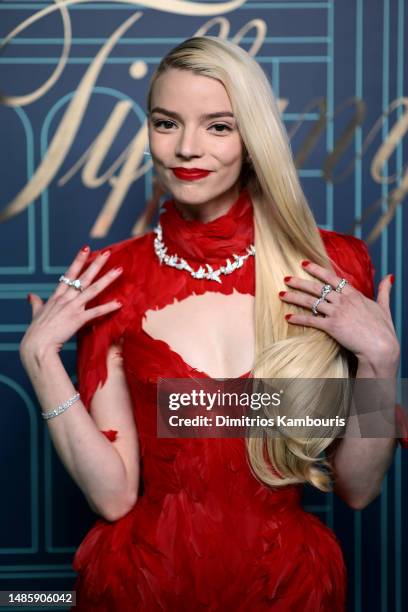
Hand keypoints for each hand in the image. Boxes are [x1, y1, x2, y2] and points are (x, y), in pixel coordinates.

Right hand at [20, 246, 122, 359]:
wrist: (37, 344)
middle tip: (108, 252)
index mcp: (57, 296)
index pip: (69, 274)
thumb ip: (36, 303)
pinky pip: (95, 312)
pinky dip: (107, 307)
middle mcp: (65, 299)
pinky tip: (119, 303)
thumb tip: (31, 295)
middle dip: (96, 264)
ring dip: (107, 279)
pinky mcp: (77, 319)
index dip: (78, 261)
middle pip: (83, 277)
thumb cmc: (36, 331)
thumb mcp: (36, 313)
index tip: (86, 248)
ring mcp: (72, 308)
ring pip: (92, 290)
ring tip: (119, 270)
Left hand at [279, 261, 399, 366]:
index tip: (304, 264)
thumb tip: (389, 276)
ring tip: (281, 294)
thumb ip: (384, 290)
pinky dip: (299, 319)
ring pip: (311, 302)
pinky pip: (311, 320)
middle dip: (299, 282)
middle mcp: (343, 301)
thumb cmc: (383, 329)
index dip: (317, 269)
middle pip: (317, 288)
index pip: (332, 278)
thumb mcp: (384, 306)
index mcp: (354, 294)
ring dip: (294, 298)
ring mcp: (337, 313)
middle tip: (286, 278)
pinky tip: (288, 317)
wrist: (381, 346)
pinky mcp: (332, 326)